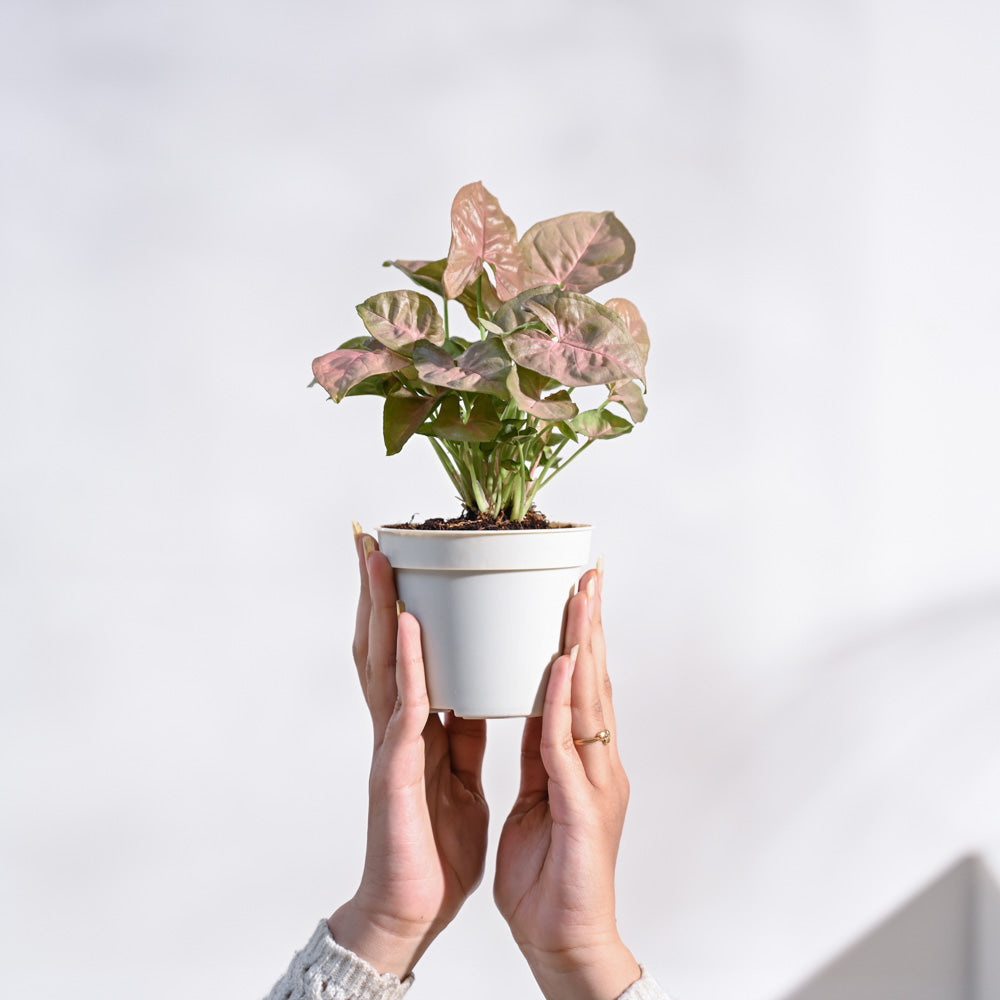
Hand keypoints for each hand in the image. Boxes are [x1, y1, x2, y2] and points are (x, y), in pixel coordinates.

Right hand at [328, 529, 488, 978]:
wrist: (414, 911)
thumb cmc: (435, 847)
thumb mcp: (457, 774)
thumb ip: (459, 730)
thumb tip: (473, 688)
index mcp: (415, 727)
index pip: (402, 653)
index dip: (398, 605)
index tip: (399, 559)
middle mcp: (395, 726)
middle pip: (380, 644)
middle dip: (376, 589)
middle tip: (372, 535)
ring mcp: (390, 745)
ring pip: (380, 662)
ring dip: (380, 605)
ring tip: (378, 555)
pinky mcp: (396, 770)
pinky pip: (404, 706)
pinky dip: (405, 661)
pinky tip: (405, 623)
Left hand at [494, 566, 641, 999]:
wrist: (565, 942)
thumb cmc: (550, 876)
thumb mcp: (537, 798)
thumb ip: (540, 751)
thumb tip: (532, 702)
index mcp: (583, 761)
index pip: (580, 686)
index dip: (578, 637)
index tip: (574, 591)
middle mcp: (598, 764)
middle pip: (594, 681)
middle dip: (589, 624)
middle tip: (588, 572)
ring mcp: (597, 784)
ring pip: (588, 701)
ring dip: (583, 646)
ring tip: (580, 597)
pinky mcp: (584, 811)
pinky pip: (566, 747)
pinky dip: (560, 703)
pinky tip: (558, 666)